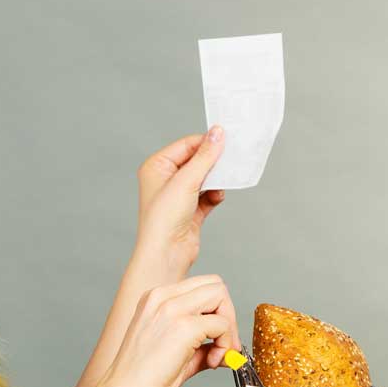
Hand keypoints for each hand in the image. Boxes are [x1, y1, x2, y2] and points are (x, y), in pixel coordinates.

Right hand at [97, 274, 239, 386]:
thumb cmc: (141, 376)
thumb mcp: (170, 347)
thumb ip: (199, 343)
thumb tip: (225, 348)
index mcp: (155, 299)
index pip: (201, 286)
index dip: (216, 311)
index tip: (215, 339)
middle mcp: (161, 297)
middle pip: (215, 285)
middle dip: (228, 314)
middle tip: (223, 344)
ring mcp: (171, 309)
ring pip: (220, 296)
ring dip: (229, 326)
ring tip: (217, 354)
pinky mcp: (184, 327)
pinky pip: (222, 324)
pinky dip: (225, 344)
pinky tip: (211, 362)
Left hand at [133, 125, 226, 275]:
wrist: (166, 253)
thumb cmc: (165, 218)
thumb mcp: (186, 181)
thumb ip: (204, 156)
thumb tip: (217, 133)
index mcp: (156, 166)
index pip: (185, 145)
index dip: (206, 143)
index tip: (227, 141)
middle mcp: (165, 180)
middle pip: (196, 161)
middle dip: (213, 163)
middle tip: (231, 161)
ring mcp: (177, 196)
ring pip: (204, 178)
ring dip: (216, 180)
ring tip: (224, 182)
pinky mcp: (189, 211)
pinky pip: (208, 195)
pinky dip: (215, 195)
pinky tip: (218, 197)